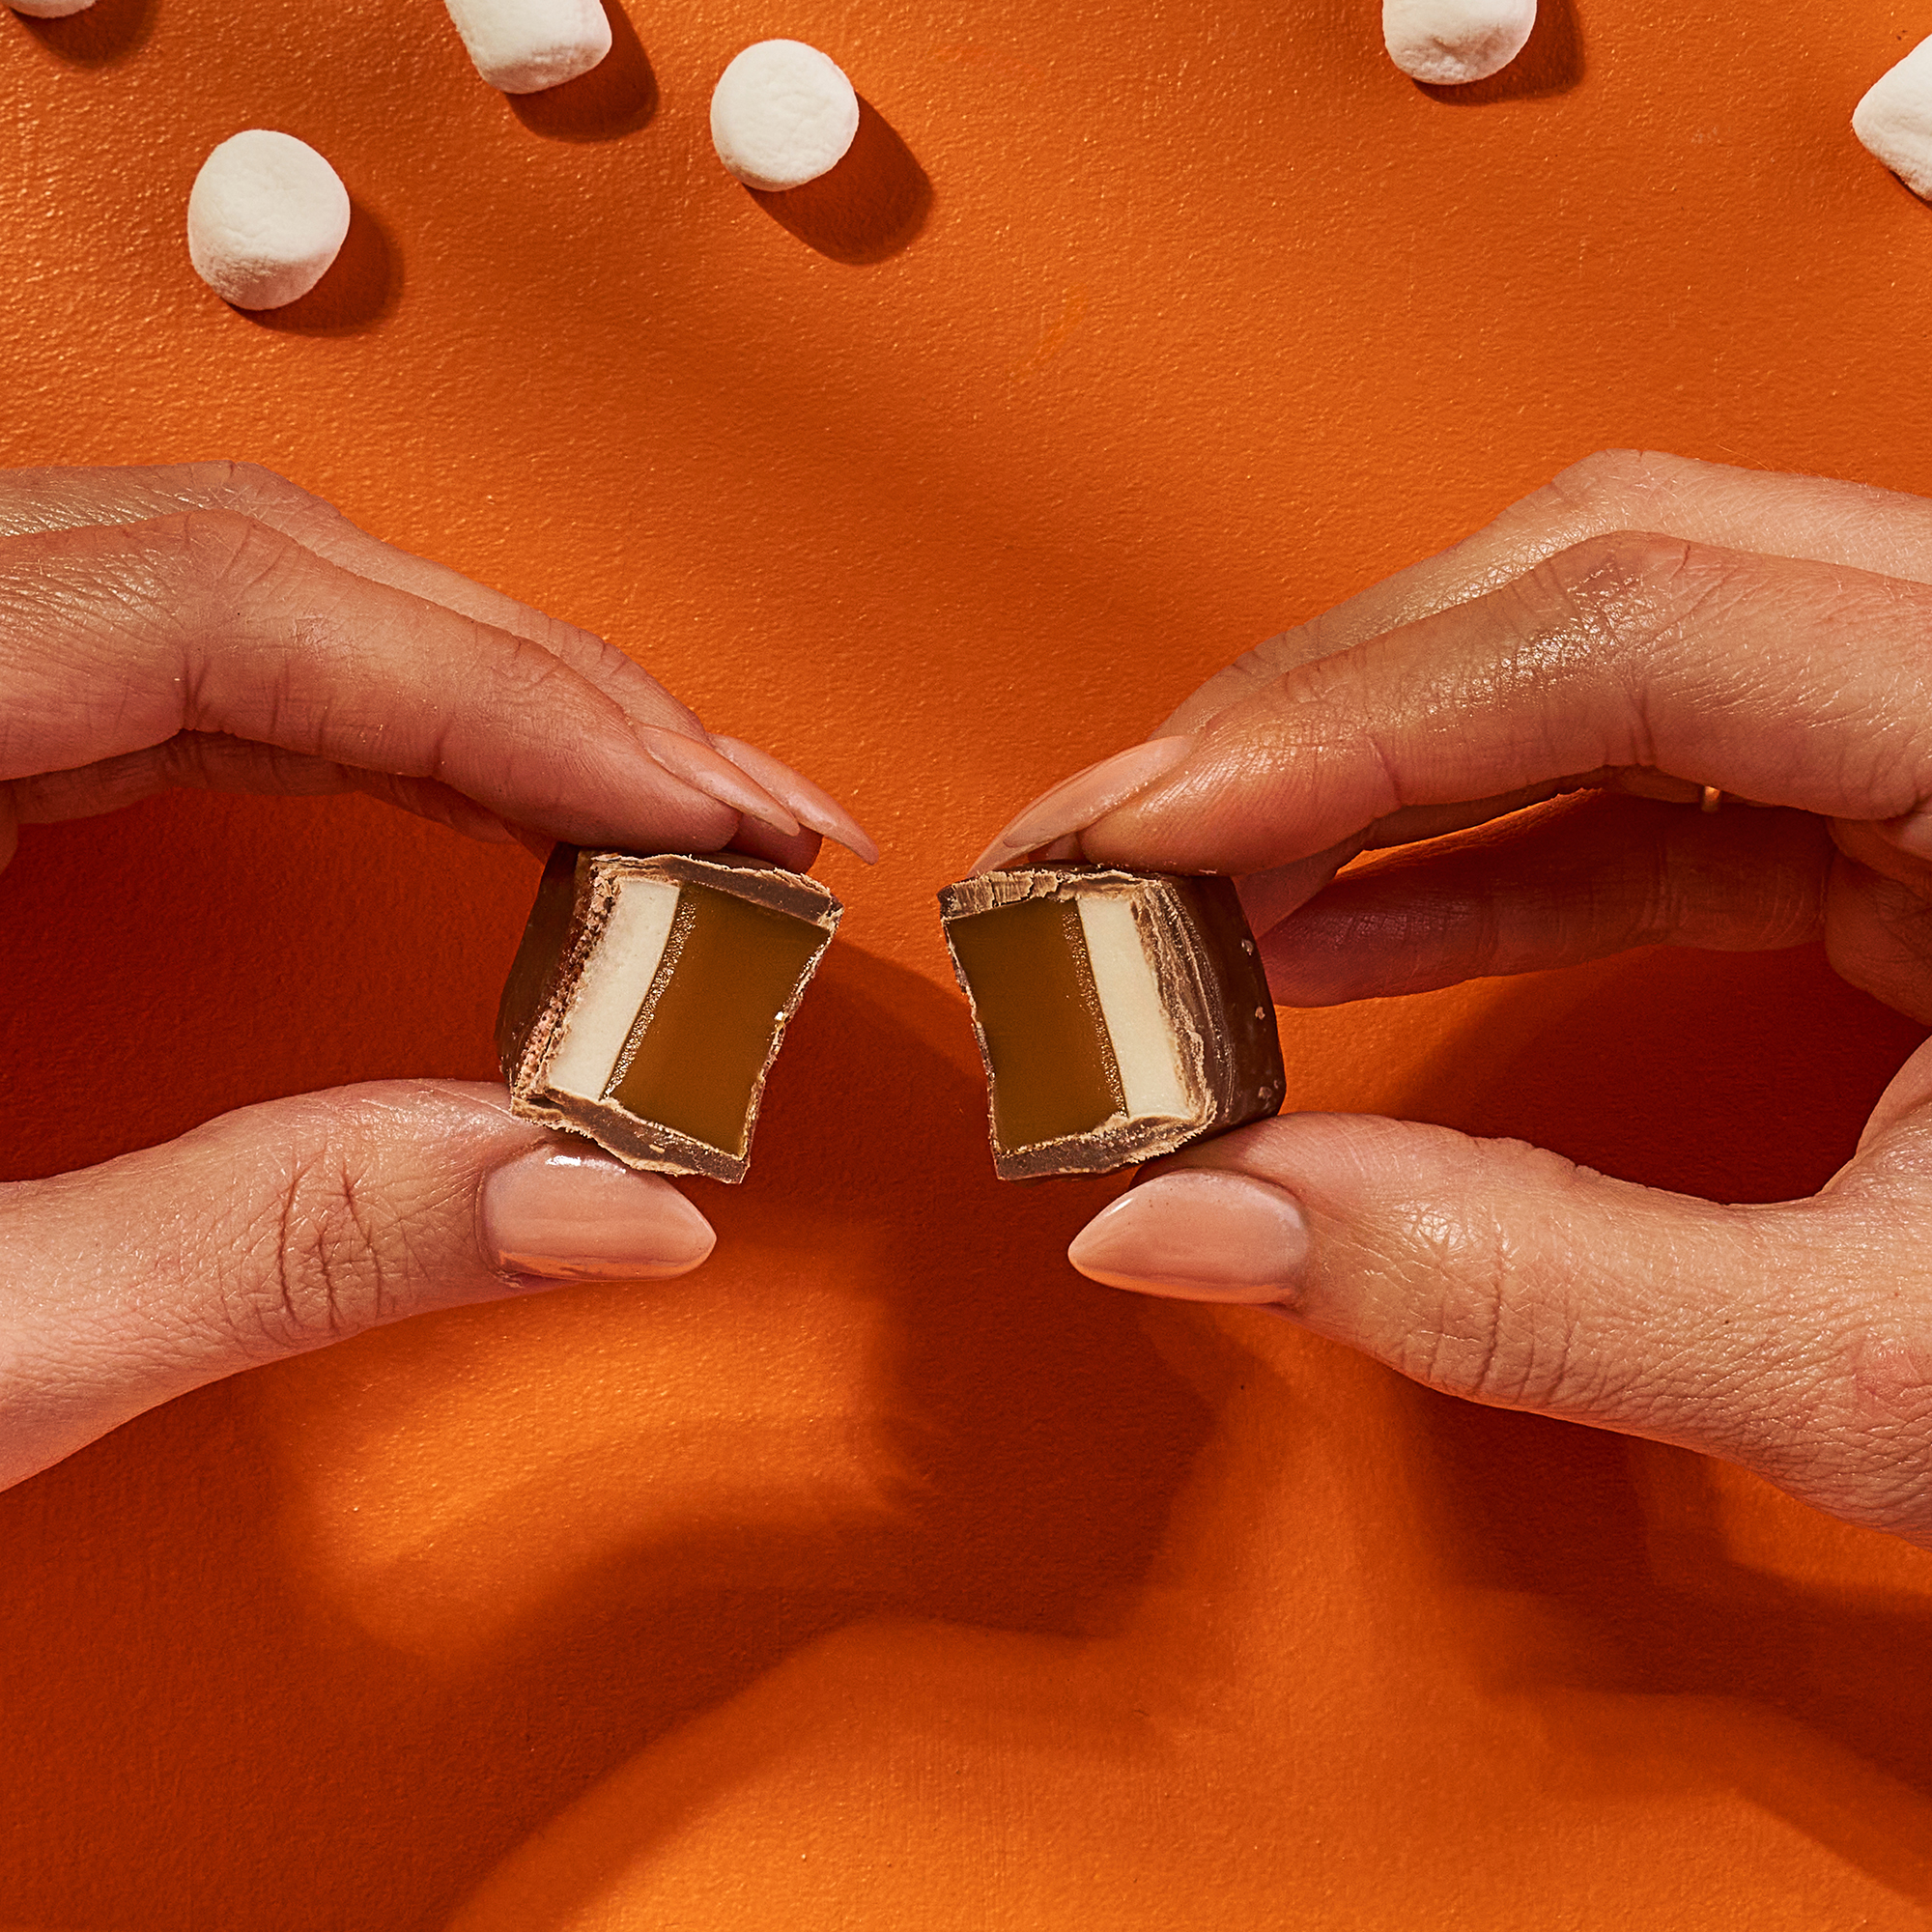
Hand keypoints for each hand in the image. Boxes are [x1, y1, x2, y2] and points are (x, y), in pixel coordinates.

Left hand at [0, 462, 873, 1491]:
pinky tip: (494, 803)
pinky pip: (185, 671)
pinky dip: (375, 730)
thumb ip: (280, 1252)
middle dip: (542, 691)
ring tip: (665, 814)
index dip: (510, 695)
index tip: (704, 807)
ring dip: (482, 694)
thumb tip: (610, 1205)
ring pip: (237, 594)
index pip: (223, 608)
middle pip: (255, 567)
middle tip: (743, 823)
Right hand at [978, 449, 1931, 1544]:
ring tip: (1180, 898)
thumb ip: (1513, 1290)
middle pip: (1588, 581)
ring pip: (1592, 653)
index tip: (1130, 830)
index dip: (1345, 718)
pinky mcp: (1905, 805)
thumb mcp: (1875, 1367)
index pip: (1634, 623)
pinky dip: (1464, 850)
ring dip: (1363, 771)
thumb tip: (1176, 1224)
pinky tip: (1323, 933)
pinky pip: (1641, 775)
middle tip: (1108, 853)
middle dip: (1312, 717)